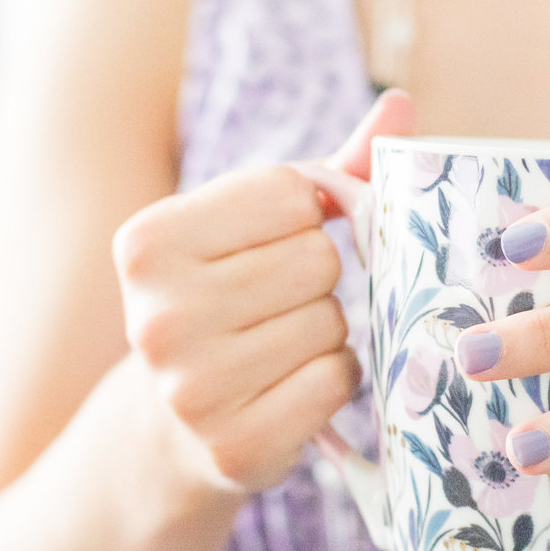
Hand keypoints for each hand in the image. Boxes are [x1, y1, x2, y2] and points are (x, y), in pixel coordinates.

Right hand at [112, 91, 413, 492]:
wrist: (176, 425)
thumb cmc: (230, 298)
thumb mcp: (259, 227)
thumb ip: (330, 167)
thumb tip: (402, 104)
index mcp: (147, 242)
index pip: (290, 192)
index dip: (309, 214)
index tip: (279, 239)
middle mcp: (156, 317)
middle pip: (316, 260)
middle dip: (320, 277)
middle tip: (279, 303)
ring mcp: (192, 390)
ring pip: (332, 323)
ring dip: (329, 332)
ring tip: (283, 346)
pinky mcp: (237, 446)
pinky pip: (338, 382)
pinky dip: (334, 380)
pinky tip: (294, 387)